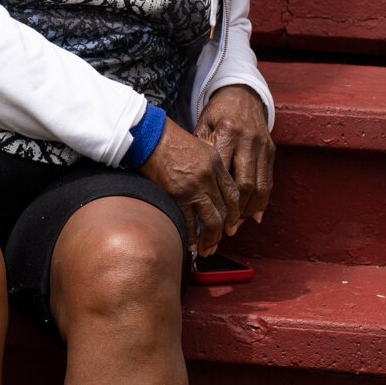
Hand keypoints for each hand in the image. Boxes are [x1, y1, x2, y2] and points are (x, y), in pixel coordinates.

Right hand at [138, 121, 239, 254]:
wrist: (150, 136)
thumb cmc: (170, 139)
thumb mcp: (199, 145)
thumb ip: (210, 164)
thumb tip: (213, 184)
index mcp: (217, 163)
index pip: (233, 194)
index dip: (235, 213)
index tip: (232, 225)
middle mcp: (210, 176)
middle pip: (224, 210)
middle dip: (223, 230)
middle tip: (219, 241)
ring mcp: (195, 186)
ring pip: (211, 220)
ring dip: (211, 238)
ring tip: (208, 249)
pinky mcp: (178, 194)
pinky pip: (189, 221)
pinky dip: (192, 235)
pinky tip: (191, 244)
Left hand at [199, 87, 275, 234]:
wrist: (242, 94)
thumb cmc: (216, 113)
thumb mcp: (202, 125)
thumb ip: (200, 150)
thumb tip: (195, 181)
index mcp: (228, 132)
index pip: (224, 171)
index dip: (218, 196)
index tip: (210, 214)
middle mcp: (248, 140)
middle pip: (245, 183)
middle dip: (237, 210)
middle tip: (227, 229)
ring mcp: (263, 145)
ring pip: (260, 185)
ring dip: (250, 209)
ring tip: (239, 225)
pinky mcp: (271, 150)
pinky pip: (269, 180)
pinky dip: (263, 200)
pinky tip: (255, 215)